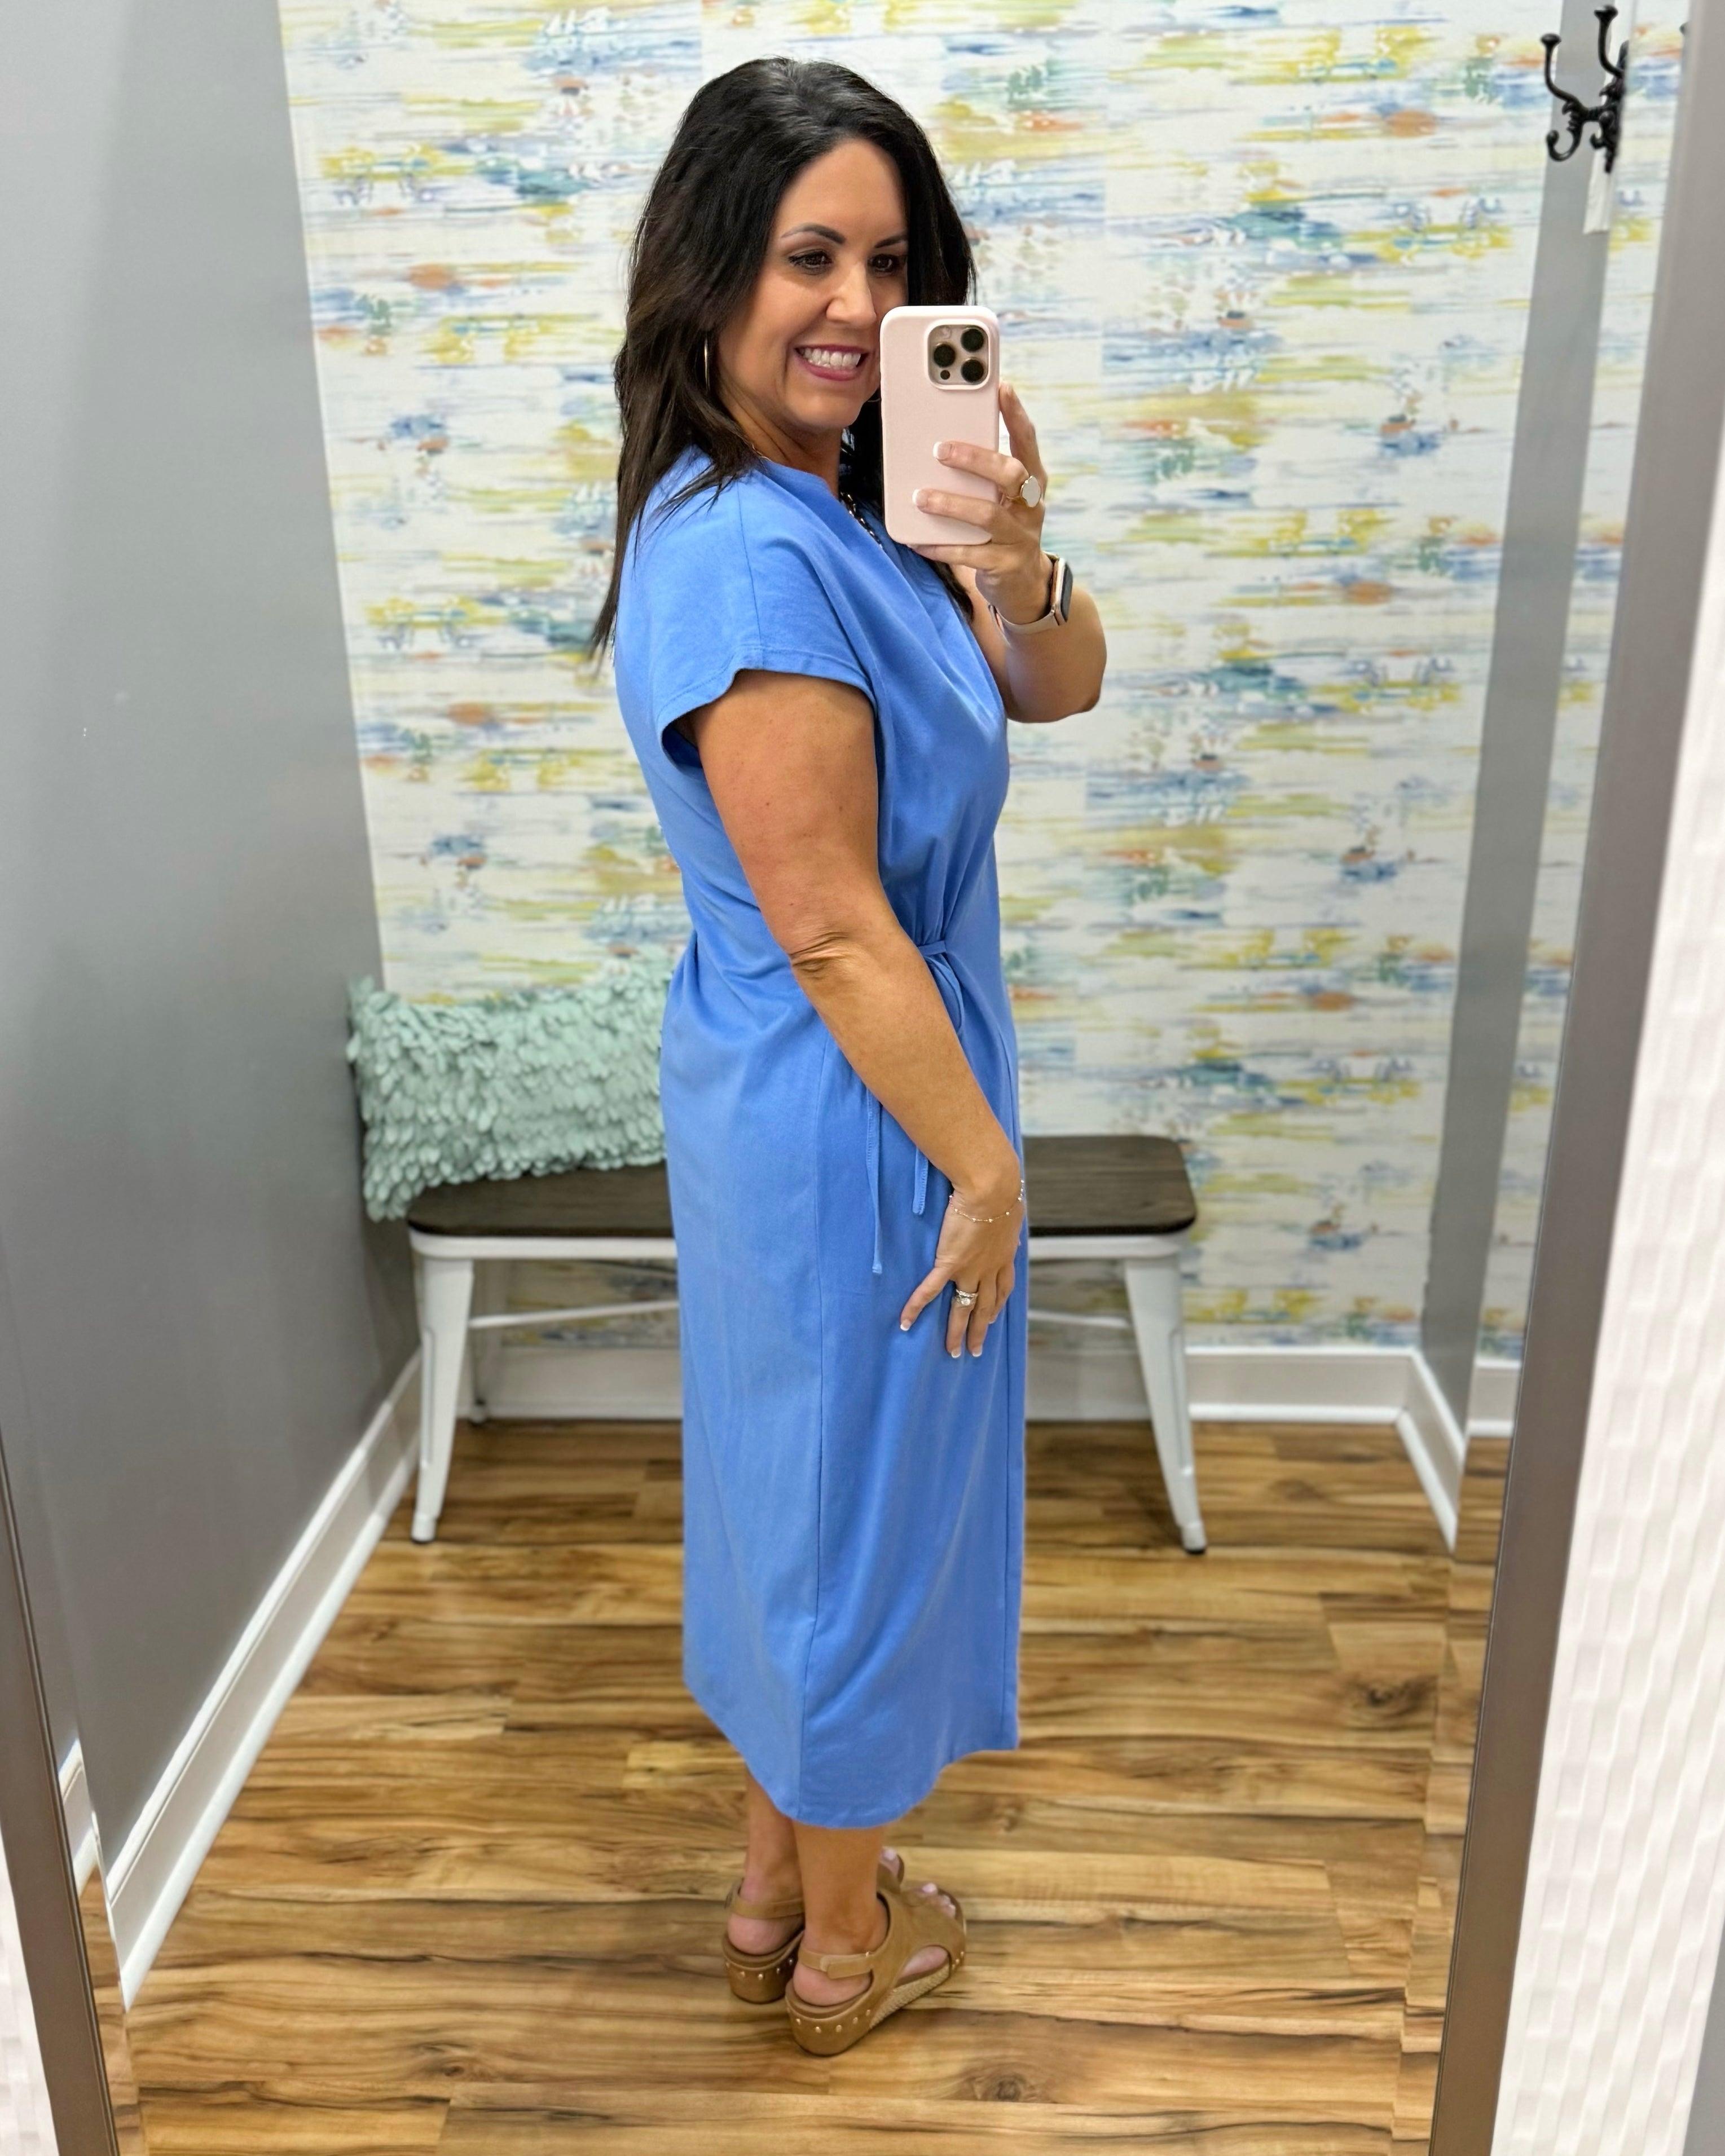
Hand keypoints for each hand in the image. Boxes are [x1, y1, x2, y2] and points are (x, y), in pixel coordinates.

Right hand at [898, 1165, 1023, 1359]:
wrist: (991, 1190)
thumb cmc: (1001, 1193)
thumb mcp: (1010, 1210)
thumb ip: (1006, 1219)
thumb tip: (1009, 1214)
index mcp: (1004, 1257)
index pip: (1003, 1289)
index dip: (997, 1306)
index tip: (993, 1318)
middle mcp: (989, 1269)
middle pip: (986, 1307)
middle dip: (981, 1329)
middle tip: (975, 1349)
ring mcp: (969, 1269)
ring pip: (964, 1307)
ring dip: (957, 1330)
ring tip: (952, 1351)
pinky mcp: (949, 1263)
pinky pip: (930, 1290)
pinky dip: (916, 1307)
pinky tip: (905, 1322)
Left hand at [909, 380, 1050, 624]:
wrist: (1024, 584)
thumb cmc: (1004, 527)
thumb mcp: (1001, 497)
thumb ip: (982, 473)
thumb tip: (938, 441)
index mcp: (1032, 482)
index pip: (1027, 441)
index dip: (1016, 414)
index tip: (1001, 387)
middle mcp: (1031, 506)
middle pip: (1012, 474)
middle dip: (976, 459)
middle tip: (941, 449)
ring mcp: (1020, 537)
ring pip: (988, 515)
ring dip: (952, 504)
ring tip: (921, 497)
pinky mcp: (1004, 565)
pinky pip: (970, 554)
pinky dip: (941, 546)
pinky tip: (918, 541)